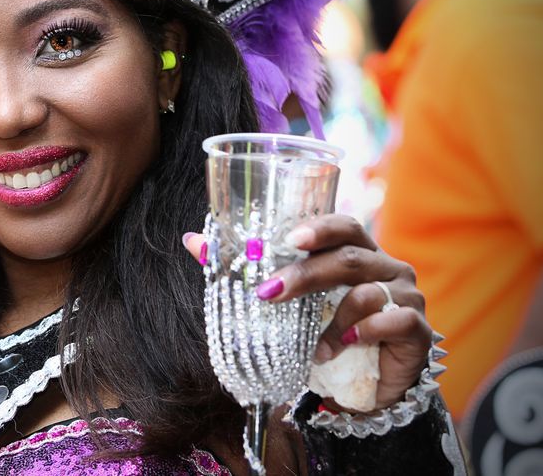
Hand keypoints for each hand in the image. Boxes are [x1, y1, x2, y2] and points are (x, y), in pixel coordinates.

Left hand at [183, 214, 431, 411]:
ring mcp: (406, 296)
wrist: (366, 388)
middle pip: (350, 257)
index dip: (319, 227)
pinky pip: (392, 321)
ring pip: (368, 292)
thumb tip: (192, 241)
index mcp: (358, 252)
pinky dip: (361, 334)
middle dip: (306, 274)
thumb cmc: (326, 333)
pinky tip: (340, 349)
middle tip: (270, 292)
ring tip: (311, 346)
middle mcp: (387, 267)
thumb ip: (247, 269)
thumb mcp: (290, 304)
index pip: (344, 225)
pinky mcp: (419, 328)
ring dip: (331, 319)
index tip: (289, 237)